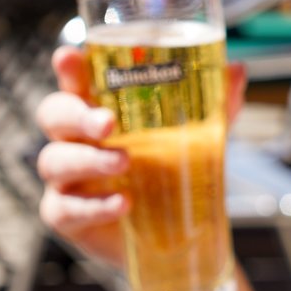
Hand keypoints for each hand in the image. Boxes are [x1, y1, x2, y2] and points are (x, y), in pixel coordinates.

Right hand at [36, 45, 246, 269]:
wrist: (172, 233)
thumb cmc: (172, 167)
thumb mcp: (199, 134)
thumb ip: (216, 103)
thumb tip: (237, 68)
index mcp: (97, 108)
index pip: (74, 81)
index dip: (67, 69)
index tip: (68, 57)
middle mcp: (74, 139)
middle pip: (54, 115)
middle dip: (76, 115)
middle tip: (108, 123)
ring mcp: (65, 179)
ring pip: (54, 161)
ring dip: (89, 160)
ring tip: (124, 162)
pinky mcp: (66, 216)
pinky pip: (65, 208)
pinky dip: (94, 206)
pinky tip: (123, 203)